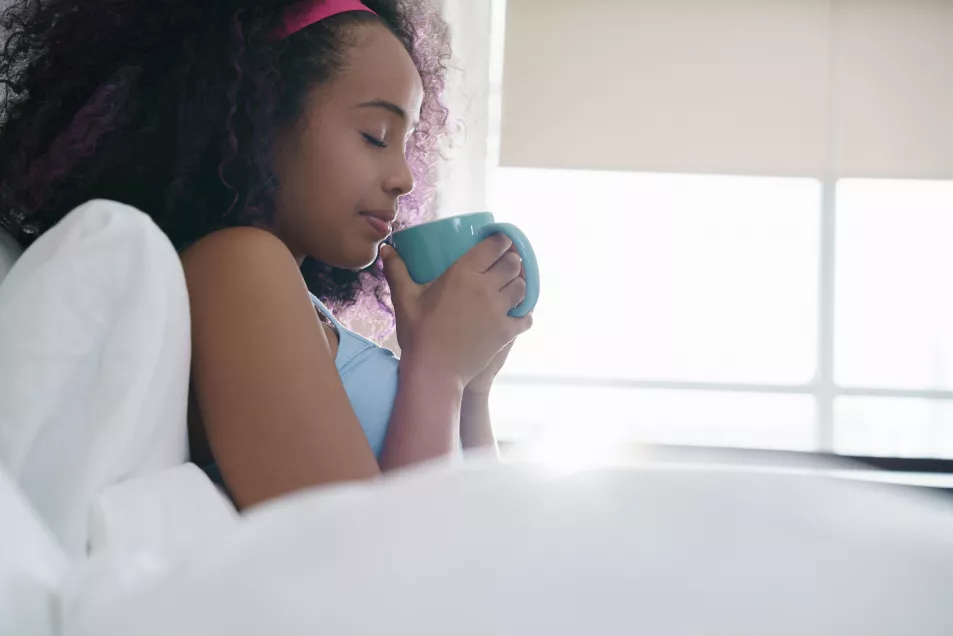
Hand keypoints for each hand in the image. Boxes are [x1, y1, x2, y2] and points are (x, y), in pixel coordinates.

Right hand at [381, 236, 532, 387]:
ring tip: (509, 289)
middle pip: (513, 264)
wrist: (434, 371)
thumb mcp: (405, 298)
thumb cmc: (418, 334)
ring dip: (518, 285)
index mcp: (463, 274)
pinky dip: (523, 314)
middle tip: (504, 265)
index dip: (502, 240)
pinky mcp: (506, 332)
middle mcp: (485, 288)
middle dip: (512, 261)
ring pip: (522, 287)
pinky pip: (526, 317)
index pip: (495, 246)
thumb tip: (386, 249)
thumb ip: (396, 270)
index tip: (500, 242)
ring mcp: (498, 310)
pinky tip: (515, 315)